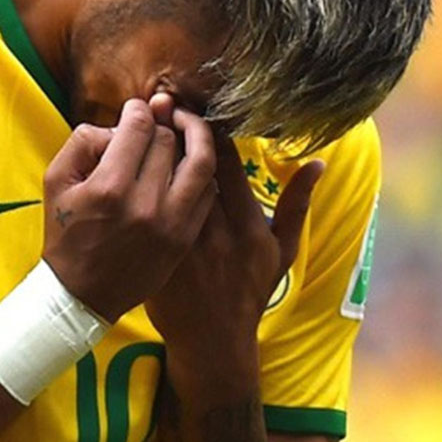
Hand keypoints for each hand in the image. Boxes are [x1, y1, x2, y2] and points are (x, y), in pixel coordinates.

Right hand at [42, 98, 216, 322]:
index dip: (139, 110)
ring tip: (188, 127)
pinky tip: (191, 164)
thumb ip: (83, 142)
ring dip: (197, 138)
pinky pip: (207, 192)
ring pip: (201, 163)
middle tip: (157, 119)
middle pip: (169, 141)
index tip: (137, 109)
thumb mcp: (56, 181)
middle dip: (163, 123)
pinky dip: (203, 172)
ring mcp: (171, 223)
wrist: (82, 293)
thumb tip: (119, 127)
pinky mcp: (185, 238)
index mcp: (109, 187)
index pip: (139, 128)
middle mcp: (144, 204)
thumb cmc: (66, 234)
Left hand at [144, 118, 324, 352]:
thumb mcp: (282, 252)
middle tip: (160, 101)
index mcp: (247, 225)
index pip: (226, 164)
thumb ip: (297, 205)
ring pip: (162, 185)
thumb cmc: (249, 292)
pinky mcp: (154, 255)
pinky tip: (125, 162)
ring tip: (141, 122)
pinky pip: (141, 210)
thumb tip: (317, 162)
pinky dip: (133, 184)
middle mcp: (215, 233)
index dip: (208, 130)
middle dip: (175, 129)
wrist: (211, 339)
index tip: (193, 106)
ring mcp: (182, 245)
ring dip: (151, 151)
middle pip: (192, 168)